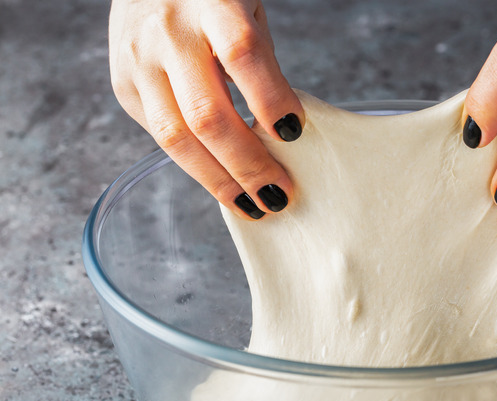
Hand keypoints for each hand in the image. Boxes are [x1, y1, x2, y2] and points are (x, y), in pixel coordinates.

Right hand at [109, 0, 302, 219]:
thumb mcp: (248, 11)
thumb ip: (260, 64)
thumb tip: (280, 133)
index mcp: (212, 4)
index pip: (242, 55)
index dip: (270, 99)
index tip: (294, 133)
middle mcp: (168, 34)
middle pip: (206, 114)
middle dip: (246, 164)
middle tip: (277, 195)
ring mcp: (138, 61)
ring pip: (175, 138)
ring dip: (218, 180)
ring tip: (251, 205)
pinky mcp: (123, 85)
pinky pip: (160, 136)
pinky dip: (196, 164)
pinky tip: (221, 179)